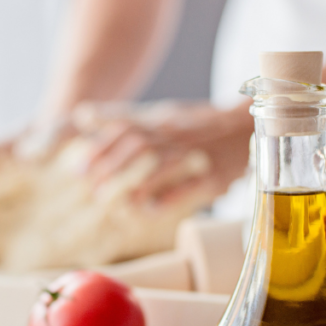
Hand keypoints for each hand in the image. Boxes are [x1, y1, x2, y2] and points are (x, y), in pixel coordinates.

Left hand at [79, 100, 252, 206]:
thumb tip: (82, 115)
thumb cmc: (198, 125)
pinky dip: (169, 197)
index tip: (79, 168)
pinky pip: (190, 186)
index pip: (125, 129)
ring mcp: (195, 154)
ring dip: (138, 185)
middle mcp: (175, 135)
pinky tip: (150, 211)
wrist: (247, 129)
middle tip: (94, 190)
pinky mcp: (214, 175)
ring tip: (119, 204)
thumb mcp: (160, 114)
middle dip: (113, 168)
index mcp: (161, 121)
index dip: (99, 148)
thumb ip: (121, 116)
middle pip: (140, 146)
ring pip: (163, 164)